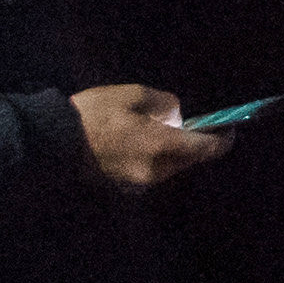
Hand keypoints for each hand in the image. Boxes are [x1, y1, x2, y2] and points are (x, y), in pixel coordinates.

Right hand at [73, 83, 232, 194]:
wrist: (54, 142)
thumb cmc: (94, 114)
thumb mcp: (132, 95)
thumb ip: (163, 104)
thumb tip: (176, 116)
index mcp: (162, 147)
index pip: (206, 149)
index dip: (222, 140)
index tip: (228, 129)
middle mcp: (156, 171)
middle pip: (188, 160)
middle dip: (193, 143)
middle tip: (189, 123)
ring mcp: (140, 183)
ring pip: (170, 167)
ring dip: (172, 151)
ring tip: (157, 129)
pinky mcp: (125, 187)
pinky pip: (151, 172)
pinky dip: (154, 158)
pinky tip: (138, 142)